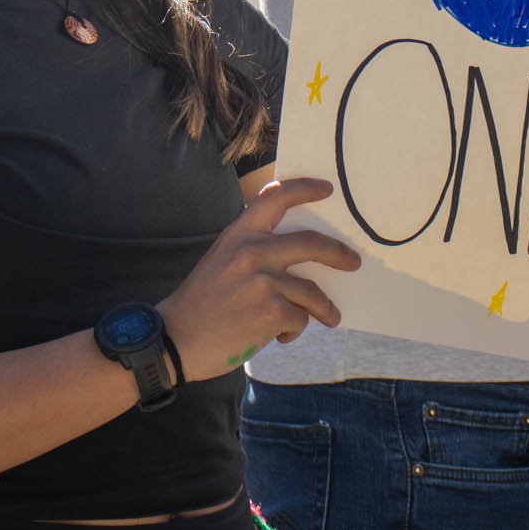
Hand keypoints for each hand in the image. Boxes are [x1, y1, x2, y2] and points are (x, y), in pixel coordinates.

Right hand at [158, 178, 360, 374]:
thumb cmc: (199, 304)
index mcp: (238, 234)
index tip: (326, 189)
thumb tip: (297, 259)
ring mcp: (265, 281)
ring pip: (312, 292)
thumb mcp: (220, 261)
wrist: (175, 340)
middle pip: (312, 244)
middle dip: (339, 254)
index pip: (274, 197)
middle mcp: (253, 252)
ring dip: (324, 309)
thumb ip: (253, 251)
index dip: (304, 189)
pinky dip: (294, 330)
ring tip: (329, 318)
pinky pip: (300, 319)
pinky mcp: (273, 311)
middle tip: (353, 262)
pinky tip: (280, 337)